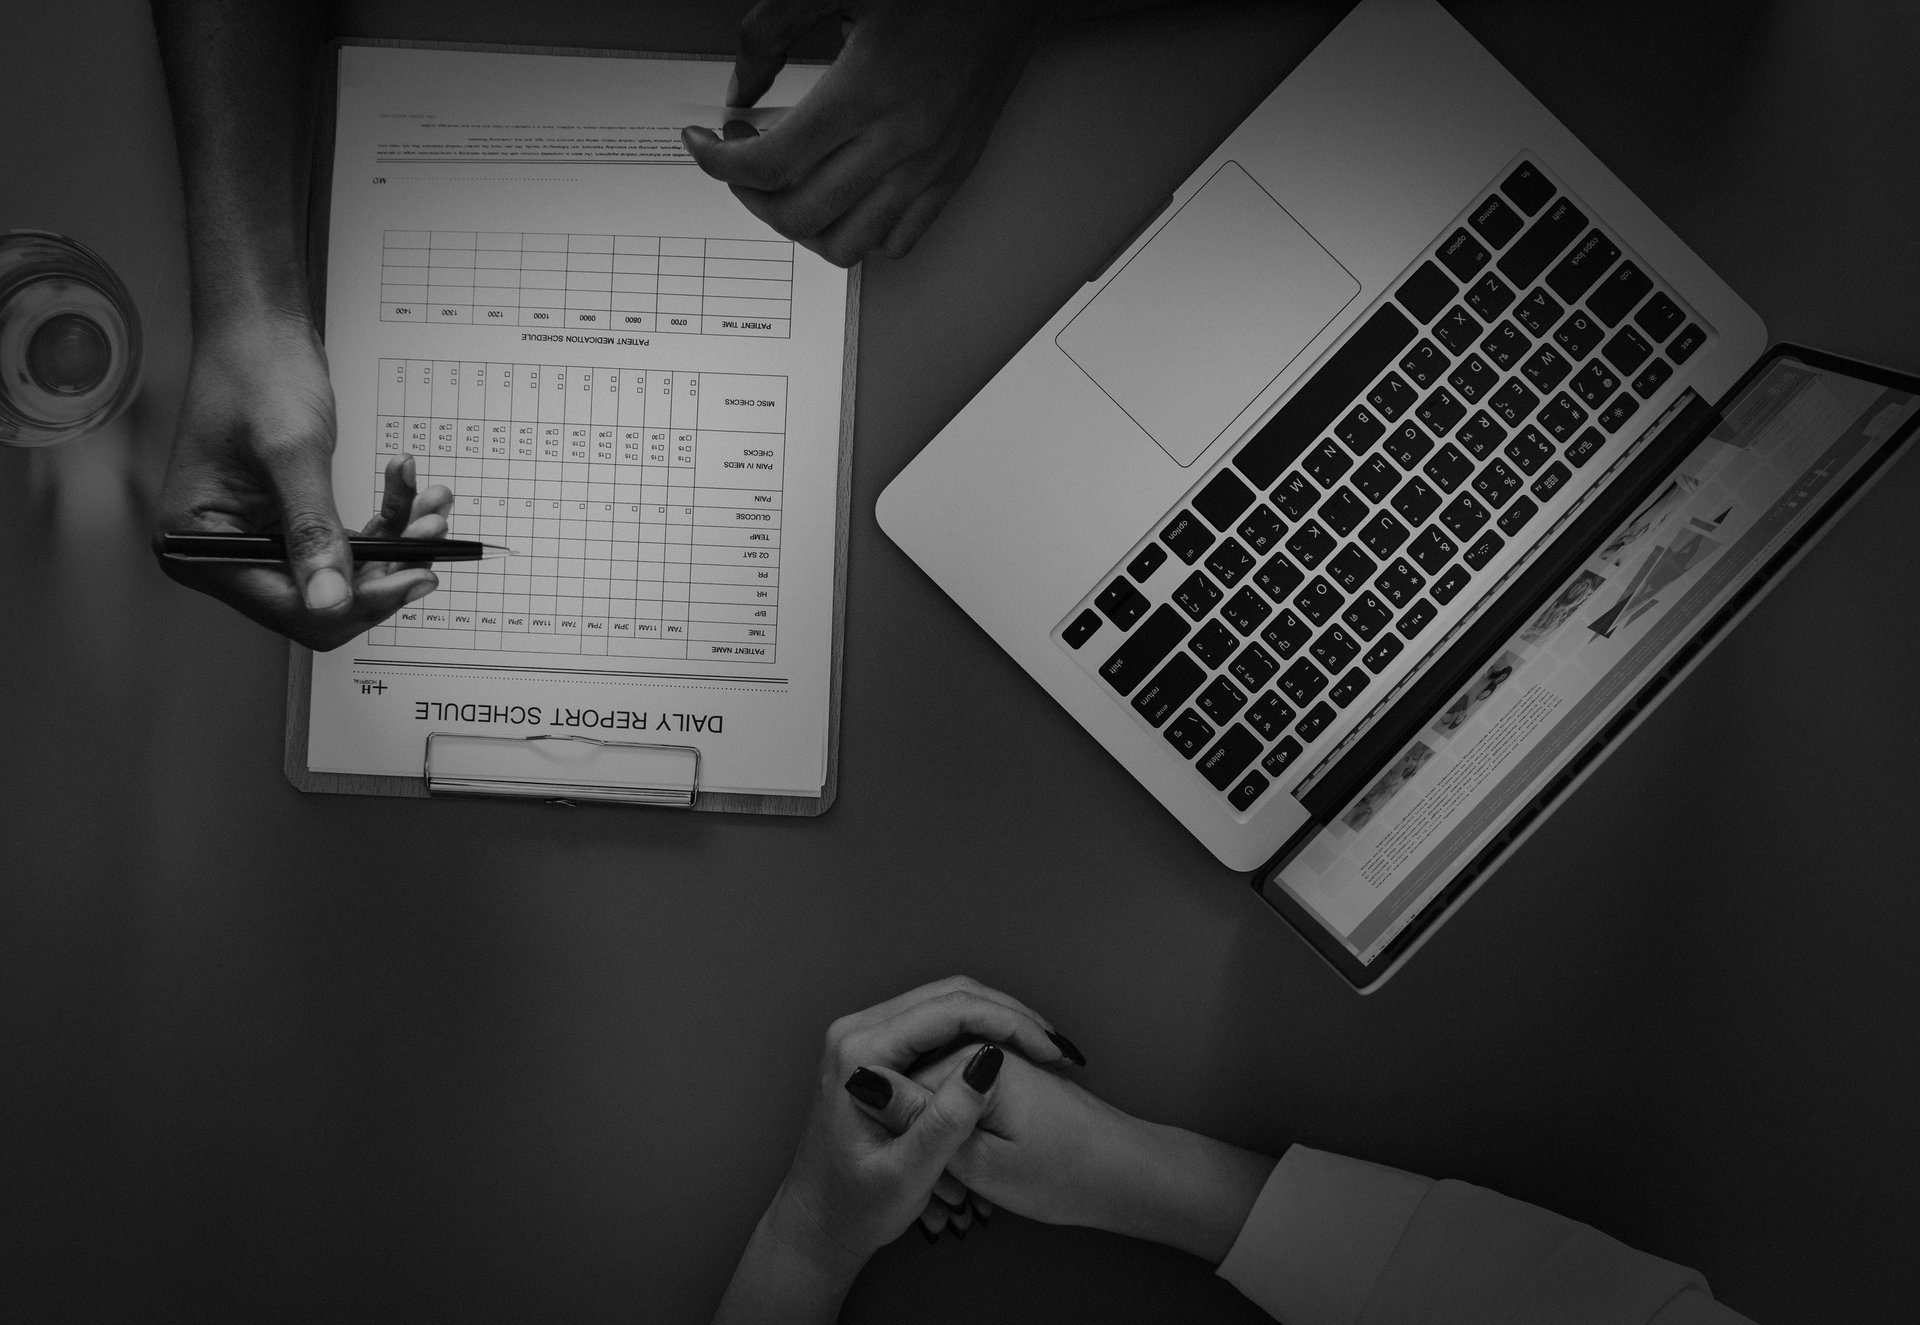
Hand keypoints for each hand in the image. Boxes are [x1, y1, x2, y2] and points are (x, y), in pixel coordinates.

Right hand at [155, 310, 449, 648]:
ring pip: (343, 571)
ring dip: (394, 542)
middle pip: (320, 599)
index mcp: (196, 545)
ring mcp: (256, 538)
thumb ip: (311, 531)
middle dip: (382, 570)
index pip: (288, 607)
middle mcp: (223, 551)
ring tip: (429, 506)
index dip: (355, 601)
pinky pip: (345, 541)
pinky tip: (411, 492)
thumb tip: (331, 602)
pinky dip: (385, 521)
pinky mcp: (287, 521)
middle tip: (429, 538)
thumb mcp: (292, 453)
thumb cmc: (257, 372)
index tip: (413, 577)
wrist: (260, 329)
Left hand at [682, 0, 1068, 264]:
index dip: (719, 162)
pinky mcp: (952, 177)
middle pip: (800, 215)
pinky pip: (897, 242)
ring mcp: (929, 168)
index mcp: (864, 91)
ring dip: (800, 227)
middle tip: (740, 163)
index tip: (703, 144)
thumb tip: (739, 87)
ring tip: (786, 189)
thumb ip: (770, 33)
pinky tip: (841, 200)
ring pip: (846, 244)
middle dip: (751, 197)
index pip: (770, 163)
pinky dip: (858, 235)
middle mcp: (899, 141)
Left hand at [715, 976, 1081, 1322]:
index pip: (947, 1012)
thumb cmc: (855, 1207)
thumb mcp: (907, 1175)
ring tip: (1042, 1050)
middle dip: (1009, 1015)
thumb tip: (988, 1063)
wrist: (818, 1223)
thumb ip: (945, 1121)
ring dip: (998, 1019)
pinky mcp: (877, 1048)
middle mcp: (856, 1032)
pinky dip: (979, 1031)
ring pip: (946, 1003)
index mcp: (859, 1053)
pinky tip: (1012, 1055)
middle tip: (1055, 1048)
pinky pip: (936, 1022)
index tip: (1050, 1051)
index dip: (1007, 1023)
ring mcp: (865, 1036)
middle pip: (949, 996)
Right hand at [912, 1046, 1277, 1263]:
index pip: (896, 1082)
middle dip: (918, 1132)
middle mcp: (983, 1047)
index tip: (913, 1172)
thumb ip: (921, 1122)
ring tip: (960, 1186)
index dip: (896, 1131)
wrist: (1127, 1174)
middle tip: (941, 1187)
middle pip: (916, 1080)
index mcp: (971, 1058)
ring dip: (941, 1135)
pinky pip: (963, 1097)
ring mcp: (997, 1059)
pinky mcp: (1008, 1075)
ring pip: (940, 1093)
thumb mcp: (980, 1163)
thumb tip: (867, 1084)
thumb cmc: (1066, 1175)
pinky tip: (975, 1169)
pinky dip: (962, 1132)